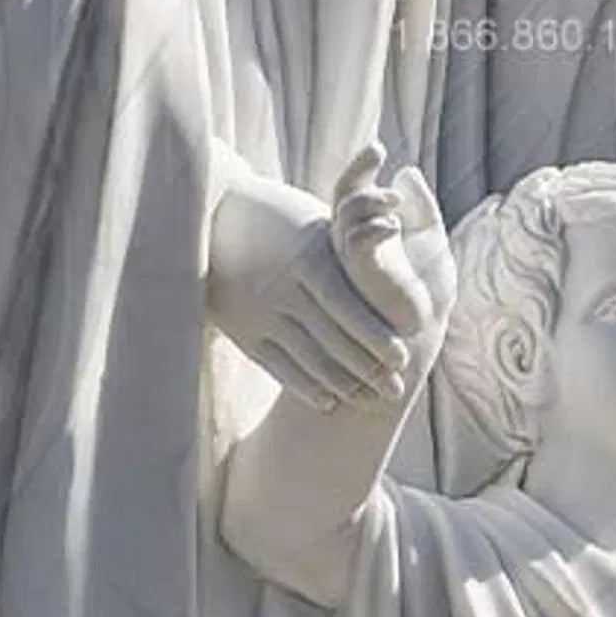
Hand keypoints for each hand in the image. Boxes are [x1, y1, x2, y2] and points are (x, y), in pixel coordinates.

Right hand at [207, 162, 408, 412]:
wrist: (211, 216)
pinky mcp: (242, 330)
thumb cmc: (280, 215)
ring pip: (306, 358)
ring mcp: (259, 313)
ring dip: (341, 384)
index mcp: (308, 258)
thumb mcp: (316, 224)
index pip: (348, 308)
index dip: (375, 337)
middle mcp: (283, 289)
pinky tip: (329, 401)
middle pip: (332, 339)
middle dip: (367, 370)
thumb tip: (398, 256)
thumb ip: (349, 251)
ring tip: (370, 401)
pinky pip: (276, 365)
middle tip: (397, 393)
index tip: (403, 359)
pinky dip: (303, 386)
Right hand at [328, 143, 456, 392]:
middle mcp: (350, 242)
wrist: (424, 336)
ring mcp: (350, 260)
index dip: (362, 165)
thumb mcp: (430, 240)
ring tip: (395, 197)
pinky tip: (393, 224)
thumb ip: (421, 208)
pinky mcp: (359, 279)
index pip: (355, 188)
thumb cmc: (426, 291)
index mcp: (365, 230)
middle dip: (358, 169)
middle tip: (375, 147)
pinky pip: (357, 243)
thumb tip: (406, 171)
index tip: (378, 145)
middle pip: (344, 194)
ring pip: (347, 214)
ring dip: (370, 198)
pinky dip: (373, 227)